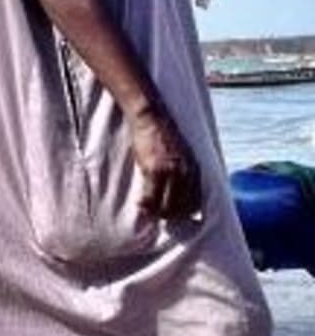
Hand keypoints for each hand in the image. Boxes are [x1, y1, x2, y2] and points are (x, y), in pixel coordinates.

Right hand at [129, 105, 201, 219]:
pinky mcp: (155, 169)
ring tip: (148, 211)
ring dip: (157, 212)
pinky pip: (151, 196)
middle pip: (182, 207)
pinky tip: (140, 204)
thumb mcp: (182, 154)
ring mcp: (171, 172)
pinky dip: (145, 204)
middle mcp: (187, 173)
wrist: (151, 119)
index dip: (186, 213)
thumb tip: (182, 189)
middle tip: (159, 217)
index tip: (176, 216)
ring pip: (166, 205)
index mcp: (196, 169)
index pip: (196, 202)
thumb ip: (185, 171)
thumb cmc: (163, 135)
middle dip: (171, 216)